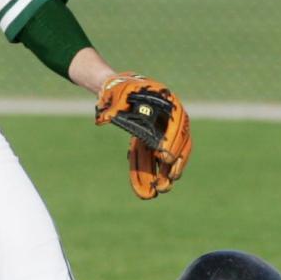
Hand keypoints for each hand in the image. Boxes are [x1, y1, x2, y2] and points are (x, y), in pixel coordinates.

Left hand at [95, 72, 191, 199]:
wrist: (120, 90)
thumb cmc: (121, 90)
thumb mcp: (116, 95)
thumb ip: (112, 107)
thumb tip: (102, 119)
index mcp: (166, 104)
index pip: (175, 125)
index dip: (172, 142)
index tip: (166, 157)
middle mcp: (170, 119)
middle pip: (178, 143)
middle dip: (174, 164)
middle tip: (169, 181)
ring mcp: (165, 132)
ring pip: (171, 155)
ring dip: (167, 173)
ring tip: (161, 189)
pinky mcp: (155, 141)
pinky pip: (158, 158)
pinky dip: (155, 172)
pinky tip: (152, 187)